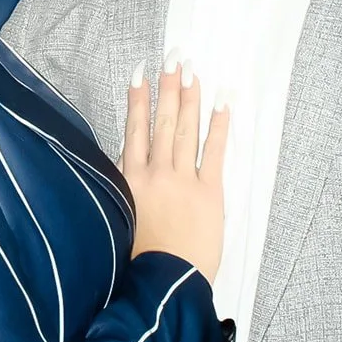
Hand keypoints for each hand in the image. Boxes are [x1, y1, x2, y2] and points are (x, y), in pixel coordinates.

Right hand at [119, 56, 228, 283]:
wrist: (164, 283)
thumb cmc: (138, 260)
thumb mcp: (119, 217)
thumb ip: (124, 188)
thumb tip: (126, 163)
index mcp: (131, 179)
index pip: (135, 129)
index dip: (137, 99)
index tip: (140, 73)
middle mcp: (156, 173)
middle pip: (162, 121)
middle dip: (168, 87)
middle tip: (173, 58)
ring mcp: (184, 180)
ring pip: (186, 130)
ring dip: (189, 98)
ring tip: (192, 70)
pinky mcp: (209, 193)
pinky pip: (216, 152)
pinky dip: (220, 126)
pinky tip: (223, 102)